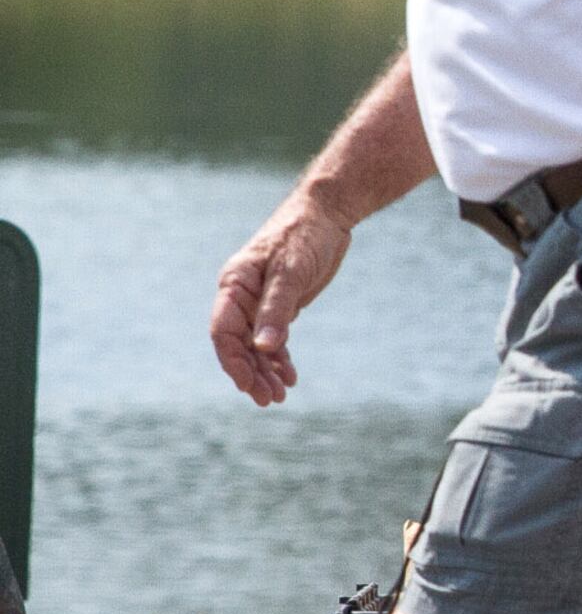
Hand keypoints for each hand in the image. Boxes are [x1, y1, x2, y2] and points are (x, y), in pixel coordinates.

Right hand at [210, 196, 356, 407]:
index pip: (223, 331)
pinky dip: (279, 358)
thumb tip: (263, 348)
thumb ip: (277, 309)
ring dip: (265, 371)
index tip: (248, 384)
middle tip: (269, 400)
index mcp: (235, 286)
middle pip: (237, 344)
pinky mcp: (280, 305)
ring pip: (255, 345)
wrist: (327, 213)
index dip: (232, 361)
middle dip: (250, 373)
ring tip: (279, 395)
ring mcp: (259, 302)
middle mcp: (242, 296)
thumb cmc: (305, 235)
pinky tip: (290, 376)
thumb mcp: (292, 272)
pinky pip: (273, 339)